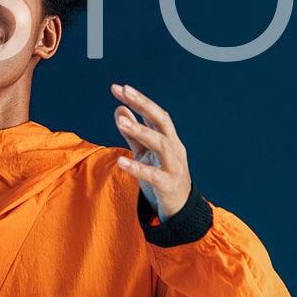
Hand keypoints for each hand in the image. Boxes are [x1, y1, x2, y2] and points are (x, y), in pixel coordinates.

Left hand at [111, 83, 193, 221]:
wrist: (178, 208)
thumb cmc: (160, 175)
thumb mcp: (144, 152)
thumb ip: (132, 133)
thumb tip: (119, 108)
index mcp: (168, 137)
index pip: (154, 114)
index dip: (138, 100)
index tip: (118, 88)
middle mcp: (174, 148)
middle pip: (162, 121)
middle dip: (144, 104)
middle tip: (125, 91)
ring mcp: (173, 166)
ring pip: (161, 144)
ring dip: (141, 131)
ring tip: (121, 123)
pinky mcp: (168, 184)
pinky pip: (153, 175)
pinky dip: (137, 168)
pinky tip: (120, 162)